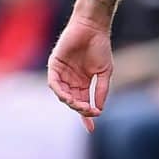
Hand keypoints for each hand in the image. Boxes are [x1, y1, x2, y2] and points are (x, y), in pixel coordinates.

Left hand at [47, 17, 113, 131]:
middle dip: (81, 109)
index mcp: (83, 83)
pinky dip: (59, 91)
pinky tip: (68, 97)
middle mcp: (71, 80)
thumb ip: (102, 90)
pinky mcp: (54, 65)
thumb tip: (100, 109)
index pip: (83, 103)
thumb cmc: (100, 47)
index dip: (86, 117)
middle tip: (90, 112)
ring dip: (71, 102)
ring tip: (80, 105)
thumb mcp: (105, 73)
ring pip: (62, 94)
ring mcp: (62, 73)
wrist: (93, 28)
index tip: (91, 129)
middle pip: (73, 101)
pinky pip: (53, 82)